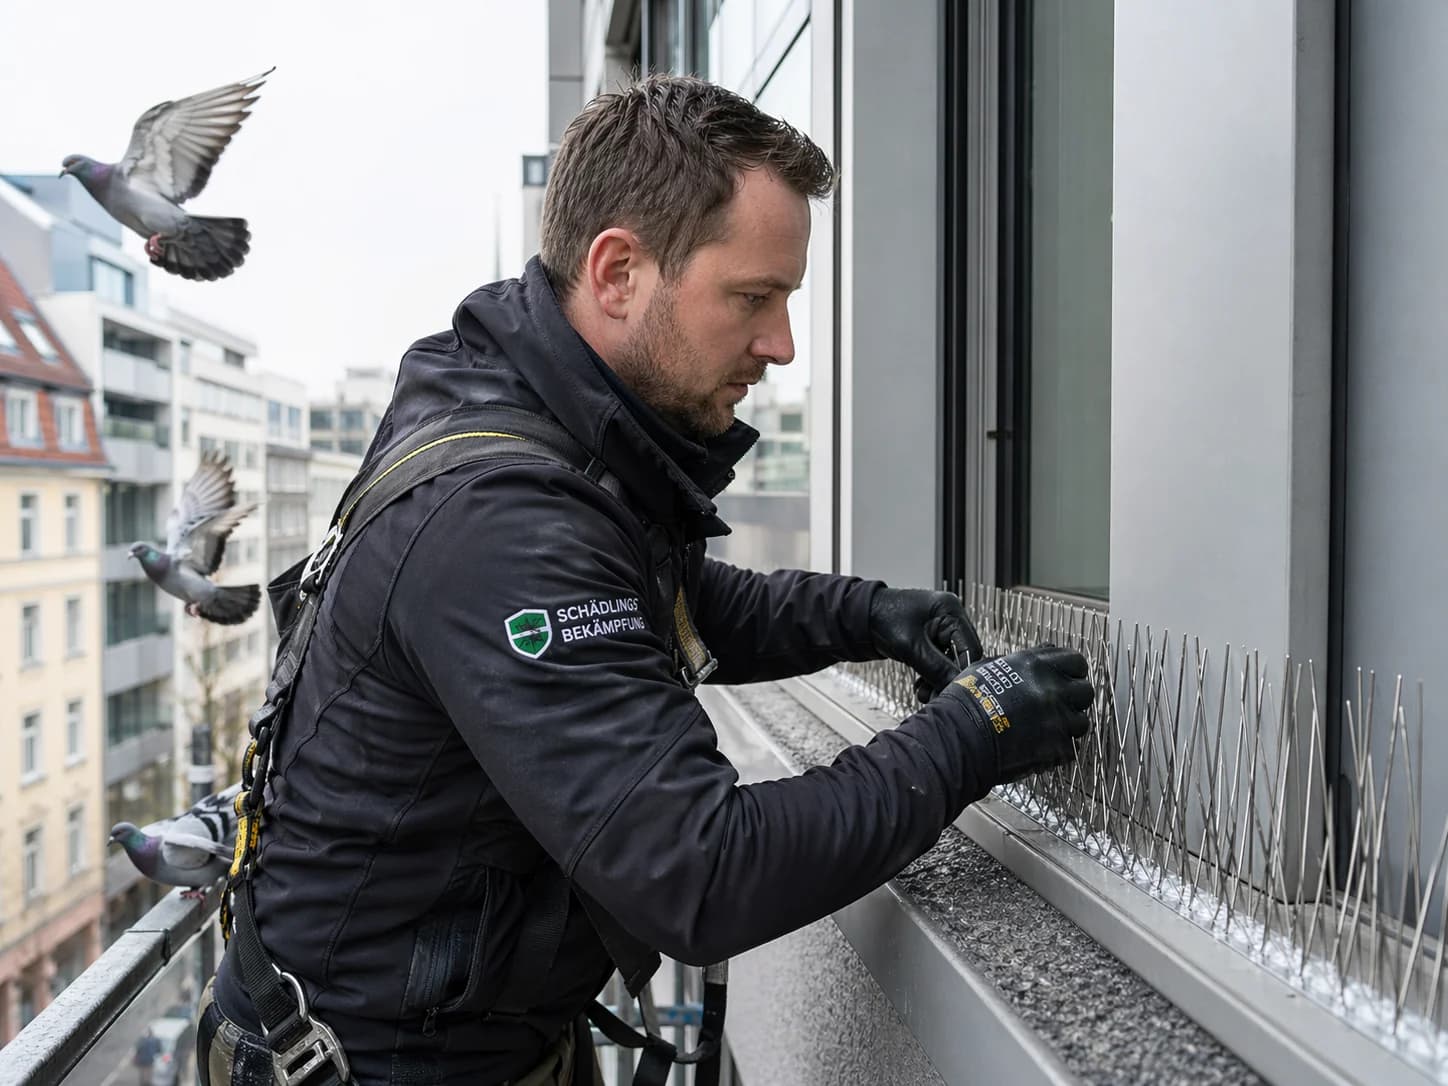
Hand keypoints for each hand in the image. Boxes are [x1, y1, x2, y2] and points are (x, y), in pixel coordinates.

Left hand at [868, 588, 985, 701]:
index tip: (958, 692)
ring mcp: (940, 629)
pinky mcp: (930, 640)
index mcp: (950, 611)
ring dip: (938, 680)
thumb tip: (955, 687)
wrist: (858, 617)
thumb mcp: (910, 646)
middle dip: (949, 678)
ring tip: (924, 693)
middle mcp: (949, 618)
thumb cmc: (880, 617)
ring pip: (950, 663)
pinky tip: (920, 686)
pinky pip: (939, 662)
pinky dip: (931, 676)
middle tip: (938, 696)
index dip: (965, 673)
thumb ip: (936, 668)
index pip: (971, 649)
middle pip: (962, 657)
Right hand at [940, 645, 1093, 785]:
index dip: (1071, 671)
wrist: (960, 738)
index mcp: (1036, 664)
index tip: (1065, 678)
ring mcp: (1057, 719)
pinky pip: (1068, 748)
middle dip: (1074, 698)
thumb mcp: (987, 667)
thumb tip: (1030, 661)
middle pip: (1085, 691)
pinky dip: (1056, 749)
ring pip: (1081, 722)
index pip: (1076, 661)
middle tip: (1059, 705)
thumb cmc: (966, 703)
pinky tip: (1038, 746)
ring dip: (1067, 725)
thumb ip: (1017, 664)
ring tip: (1046, 729)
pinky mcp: (1056, 747)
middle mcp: (1051, 688)